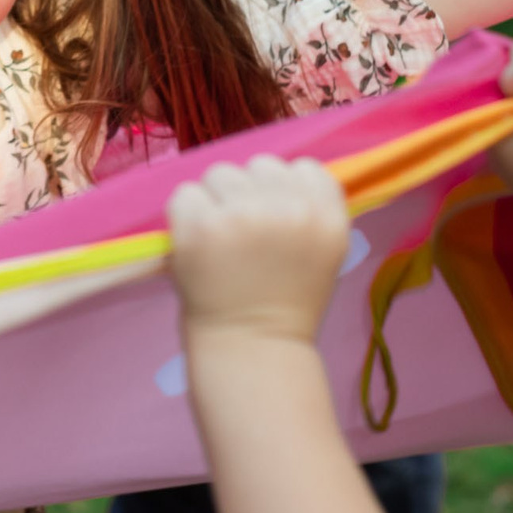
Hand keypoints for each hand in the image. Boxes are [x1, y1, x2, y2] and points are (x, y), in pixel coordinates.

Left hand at [168, 156, 350, 346]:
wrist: (253, 348)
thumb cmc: (285, 303)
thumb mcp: (323, 252)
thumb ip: (310, 208)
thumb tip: (279, 171)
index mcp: (327, 217)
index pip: (304, 167)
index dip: (284, 189)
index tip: (275, 220)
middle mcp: (289, 210)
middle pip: (260, 164)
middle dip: (249, 192)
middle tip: (245, 235)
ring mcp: (244, 215)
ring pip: (220, 173)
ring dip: (216, 200)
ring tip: (221, 240)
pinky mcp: (201, 227)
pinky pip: (185, 194)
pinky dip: (185, 216)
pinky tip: (198, 245)